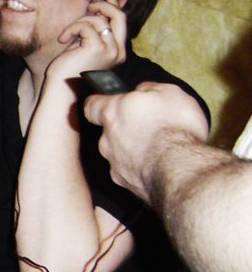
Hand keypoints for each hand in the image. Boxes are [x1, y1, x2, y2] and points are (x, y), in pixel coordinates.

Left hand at [47, 0, 127, 81]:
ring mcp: (109, 50)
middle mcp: (117, 51)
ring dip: (79, 22)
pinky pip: (85, 26)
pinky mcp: (96, 48)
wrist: (61, 87)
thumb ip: (92, 29)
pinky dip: (71, 29)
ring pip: (98, 20)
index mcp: (116, 50)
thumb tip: (96, 7)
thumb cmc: (69, 68)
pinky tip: (63, 39)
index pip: (121, 21)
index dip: (114, 4)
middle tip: (89, 6)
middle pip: (119, 16)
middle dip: (104, 5)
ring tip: (66, 35)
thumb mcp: (83, 44)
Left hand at [83, 82, 208, 202]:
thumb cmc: (173, 127)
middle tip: (149, 125)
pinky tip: (159, 165)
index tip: (105, 100)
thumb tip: (142, 90)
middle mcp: (106, 138)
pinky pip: (129, 170)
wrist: (179, 169)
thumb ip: (148, 89)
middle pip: (108, 130)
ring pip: (118, 152)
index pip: (91, 105)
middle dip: (125, 127)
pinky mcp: (124, 181)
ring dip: (133, 148)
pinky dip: (141, 167)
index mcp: (112, 112)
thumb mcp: (168, 92)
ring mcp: (113, 162)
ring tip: (160, 147)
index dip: (99, 102)